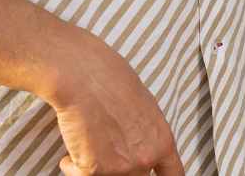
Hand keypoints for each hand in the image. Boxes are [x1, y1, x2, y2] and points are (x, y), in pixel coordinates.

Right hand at [47, 31, 183, 175]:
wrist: (83, 77)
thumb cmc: (110, 81)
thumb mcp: (145, 107)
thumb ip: (146, 134)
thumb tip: (140, 144)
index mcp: (162, 141)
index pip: (173, 174)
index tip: (153, 175)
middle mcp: (145, 158)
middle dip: (120, 167)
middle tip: (106, 152)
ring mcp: (121, 168)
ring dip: (96, 167)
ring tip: (88, 145)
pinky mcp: (93, 171)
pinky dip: (72, 166)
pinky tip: (72, 150)